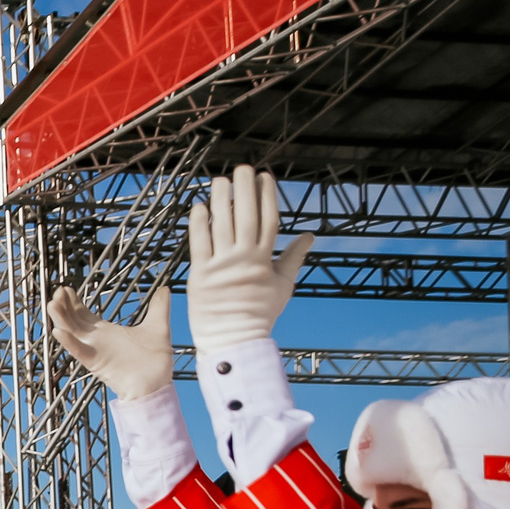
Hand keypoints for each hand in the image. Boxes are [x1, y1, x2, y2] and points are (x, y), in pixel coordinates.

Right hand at [47, 285, 174, 401]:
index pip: (84, 315)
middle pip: (73, 321)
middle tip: (58, 291)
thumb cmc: (155, 362)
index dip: (73, 302)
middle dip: (64, 307)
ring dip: (61, 319)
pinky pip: (79, 351)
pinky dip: (69, 342)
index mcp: (107, 332)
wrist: (156, 385)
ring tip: (52, 304)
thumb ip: (158, 308)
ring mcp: (94, 351)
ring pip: (71, 333)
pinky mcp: (96, 363)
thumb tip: (164, 289)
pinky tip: (59, 331)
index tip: (66, 289)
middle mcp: (96, 341)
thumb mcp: (157, 327)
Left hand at [187, 165, 312, 350]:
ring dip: (220, 200)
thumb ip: (294, 258)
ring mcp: (222, 267)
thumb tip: (311, 236)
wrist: (234, 340)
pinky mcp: (200, 275)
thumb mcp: (283, 285)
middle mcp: (244, 259)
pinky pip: (199, 245)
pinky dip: (199, 225)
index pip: (268, 220)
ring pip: (222, 226)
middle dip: (244, 190)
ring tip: (219, 180)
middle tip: (242, 168)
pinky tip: (199, 206)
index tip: (264, 177)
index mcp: (265, 260)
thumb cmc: (259, 314)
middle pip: (246, 216)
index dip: (267, 196)